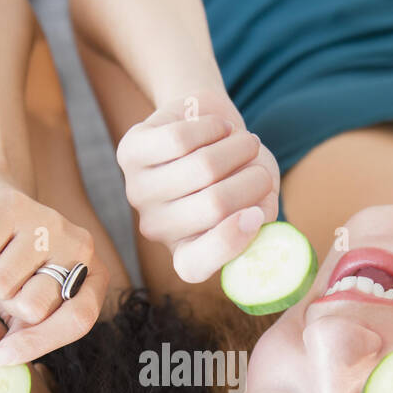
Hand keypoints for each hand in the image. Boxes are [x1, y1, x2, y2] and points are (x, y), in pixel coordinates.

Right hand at [0, 176, 107, 364]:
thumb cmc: (14, 261)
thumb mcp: (30, 301)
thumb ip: (30, 331)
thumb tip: (7, 362)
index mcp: (93, 274)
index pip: (78, 320)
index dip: (41, 344)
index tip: (3, 357)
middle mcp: (80, 244)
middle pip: (33, 307)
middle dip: (9, 303)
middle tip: (9, 282)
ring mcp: (49, 222)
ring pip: (0, 284)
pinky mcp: (11, 206)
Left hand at [116, 88, 279, 283]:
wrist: (207, 127)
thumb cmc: (237, 171)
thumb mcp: (259, 200)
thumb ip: (262, 216)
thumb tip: (256, 218)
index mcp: (186, 252)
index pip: (194, 265)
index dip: (228, 243)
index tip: (257, 214)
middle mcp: (157, 229)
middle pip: (214, 206)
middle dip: (252, 180)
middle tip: (262, 169)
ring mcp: (139, 192)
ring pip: (202, 167)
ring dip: (239, 148)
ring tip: (248, 143)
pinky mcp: (129, 153)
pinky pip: (179, 139)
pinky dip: (213, 127)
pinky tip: (219, 128)